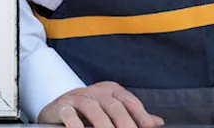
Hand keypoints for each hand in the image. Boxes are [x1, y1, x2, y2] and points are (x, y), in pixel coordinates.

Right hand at [38, 81, 163, 127]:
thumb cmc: (87, 111)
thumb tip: (157, 122)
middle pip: (114, 105)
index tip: (147, 127)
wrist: (56, 108)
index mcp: (110, 91)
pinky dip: (77, 126)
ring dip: (104, 125)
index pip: (129, 101)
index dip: (140, 115)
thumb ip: (132, 116)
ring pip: (94, 109)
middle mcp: (95, 91)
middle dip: (125, 123)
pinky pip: (70, 115)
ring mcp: (78, 97)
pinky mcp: (62, 106)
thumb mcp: (110, 110)